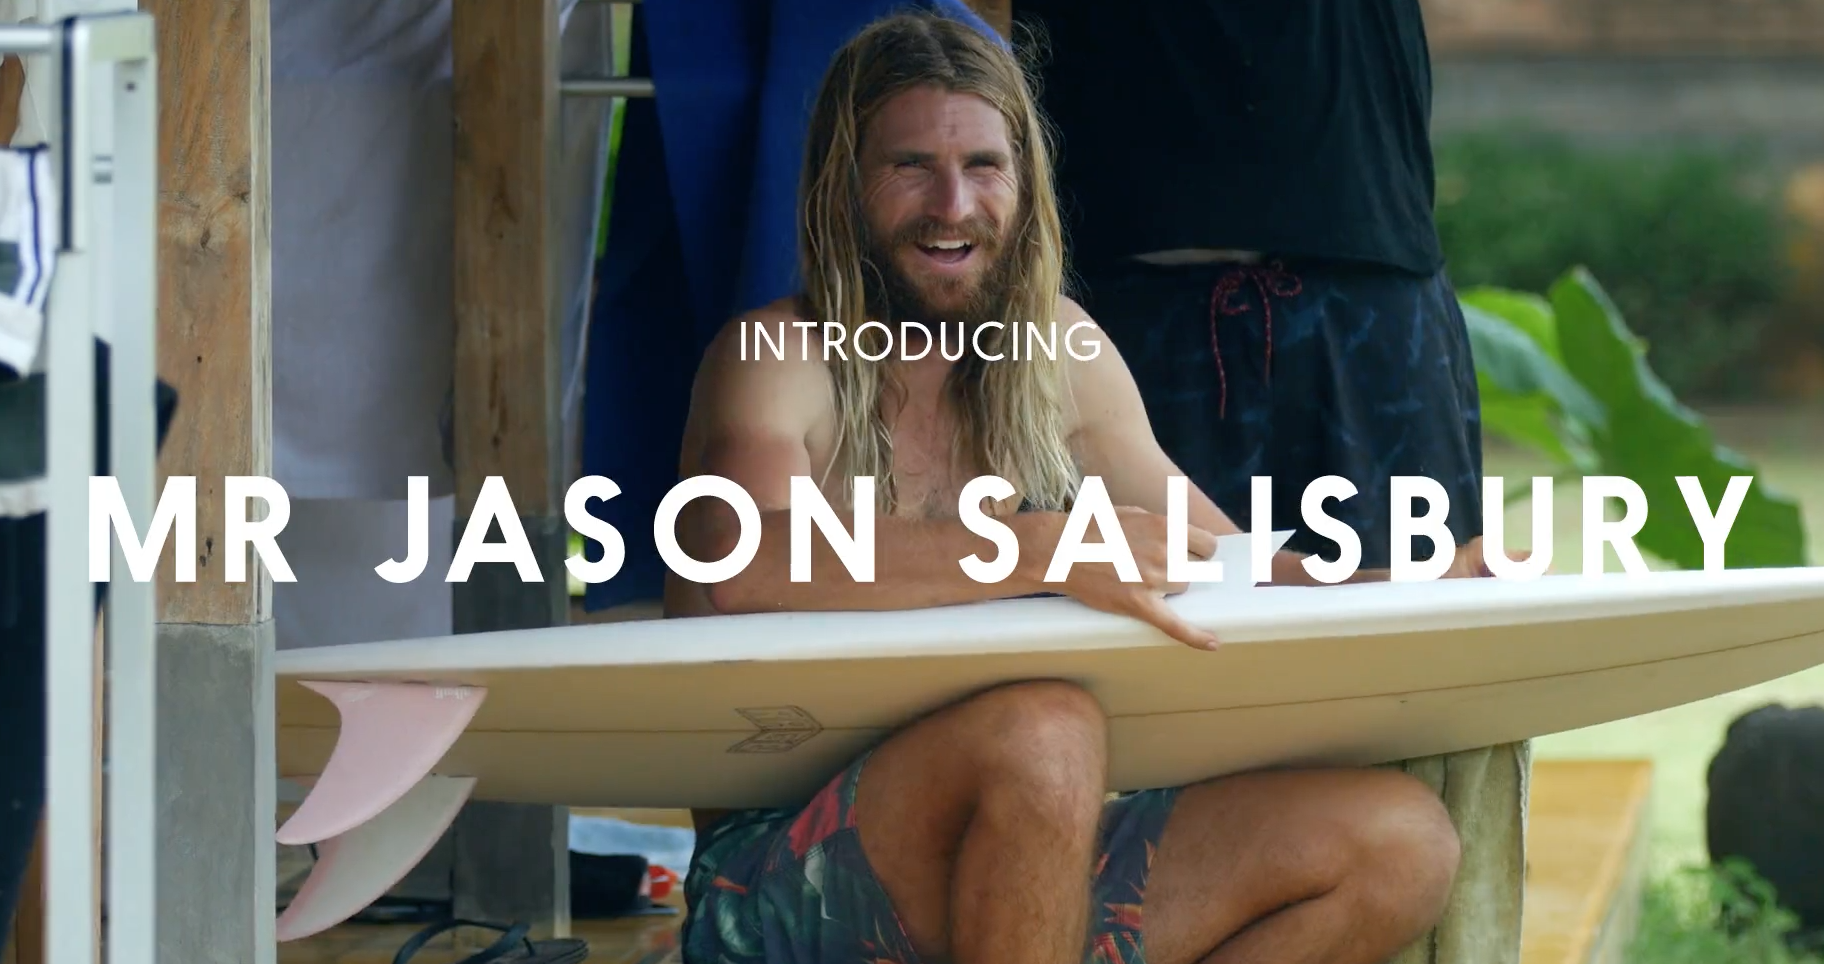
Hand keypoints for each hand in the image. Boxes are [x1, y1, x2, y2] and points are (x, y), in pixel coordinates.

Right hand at [1022, 507, 1221, 649]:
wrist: (1059, 550)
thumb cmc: (1092, 528)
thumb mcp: (1132, 513)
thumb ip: (1161, 525)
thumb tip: (1181, 535)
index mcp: (1165, 527)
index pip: (1207, 545)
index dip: (1198, 551)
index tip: (1189, 554)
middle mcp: (1165, 553)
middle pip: (1195, 569)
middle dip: (1181, 567)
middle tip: (1154, 564)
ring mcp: (1153, 580)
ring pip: (1182, 589)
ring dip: (1168, 585)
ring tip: (1140, 577)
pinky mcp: (1138, 604)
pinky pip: (1175, 625)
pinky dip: (1195, 636)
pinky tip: (1213, 644)